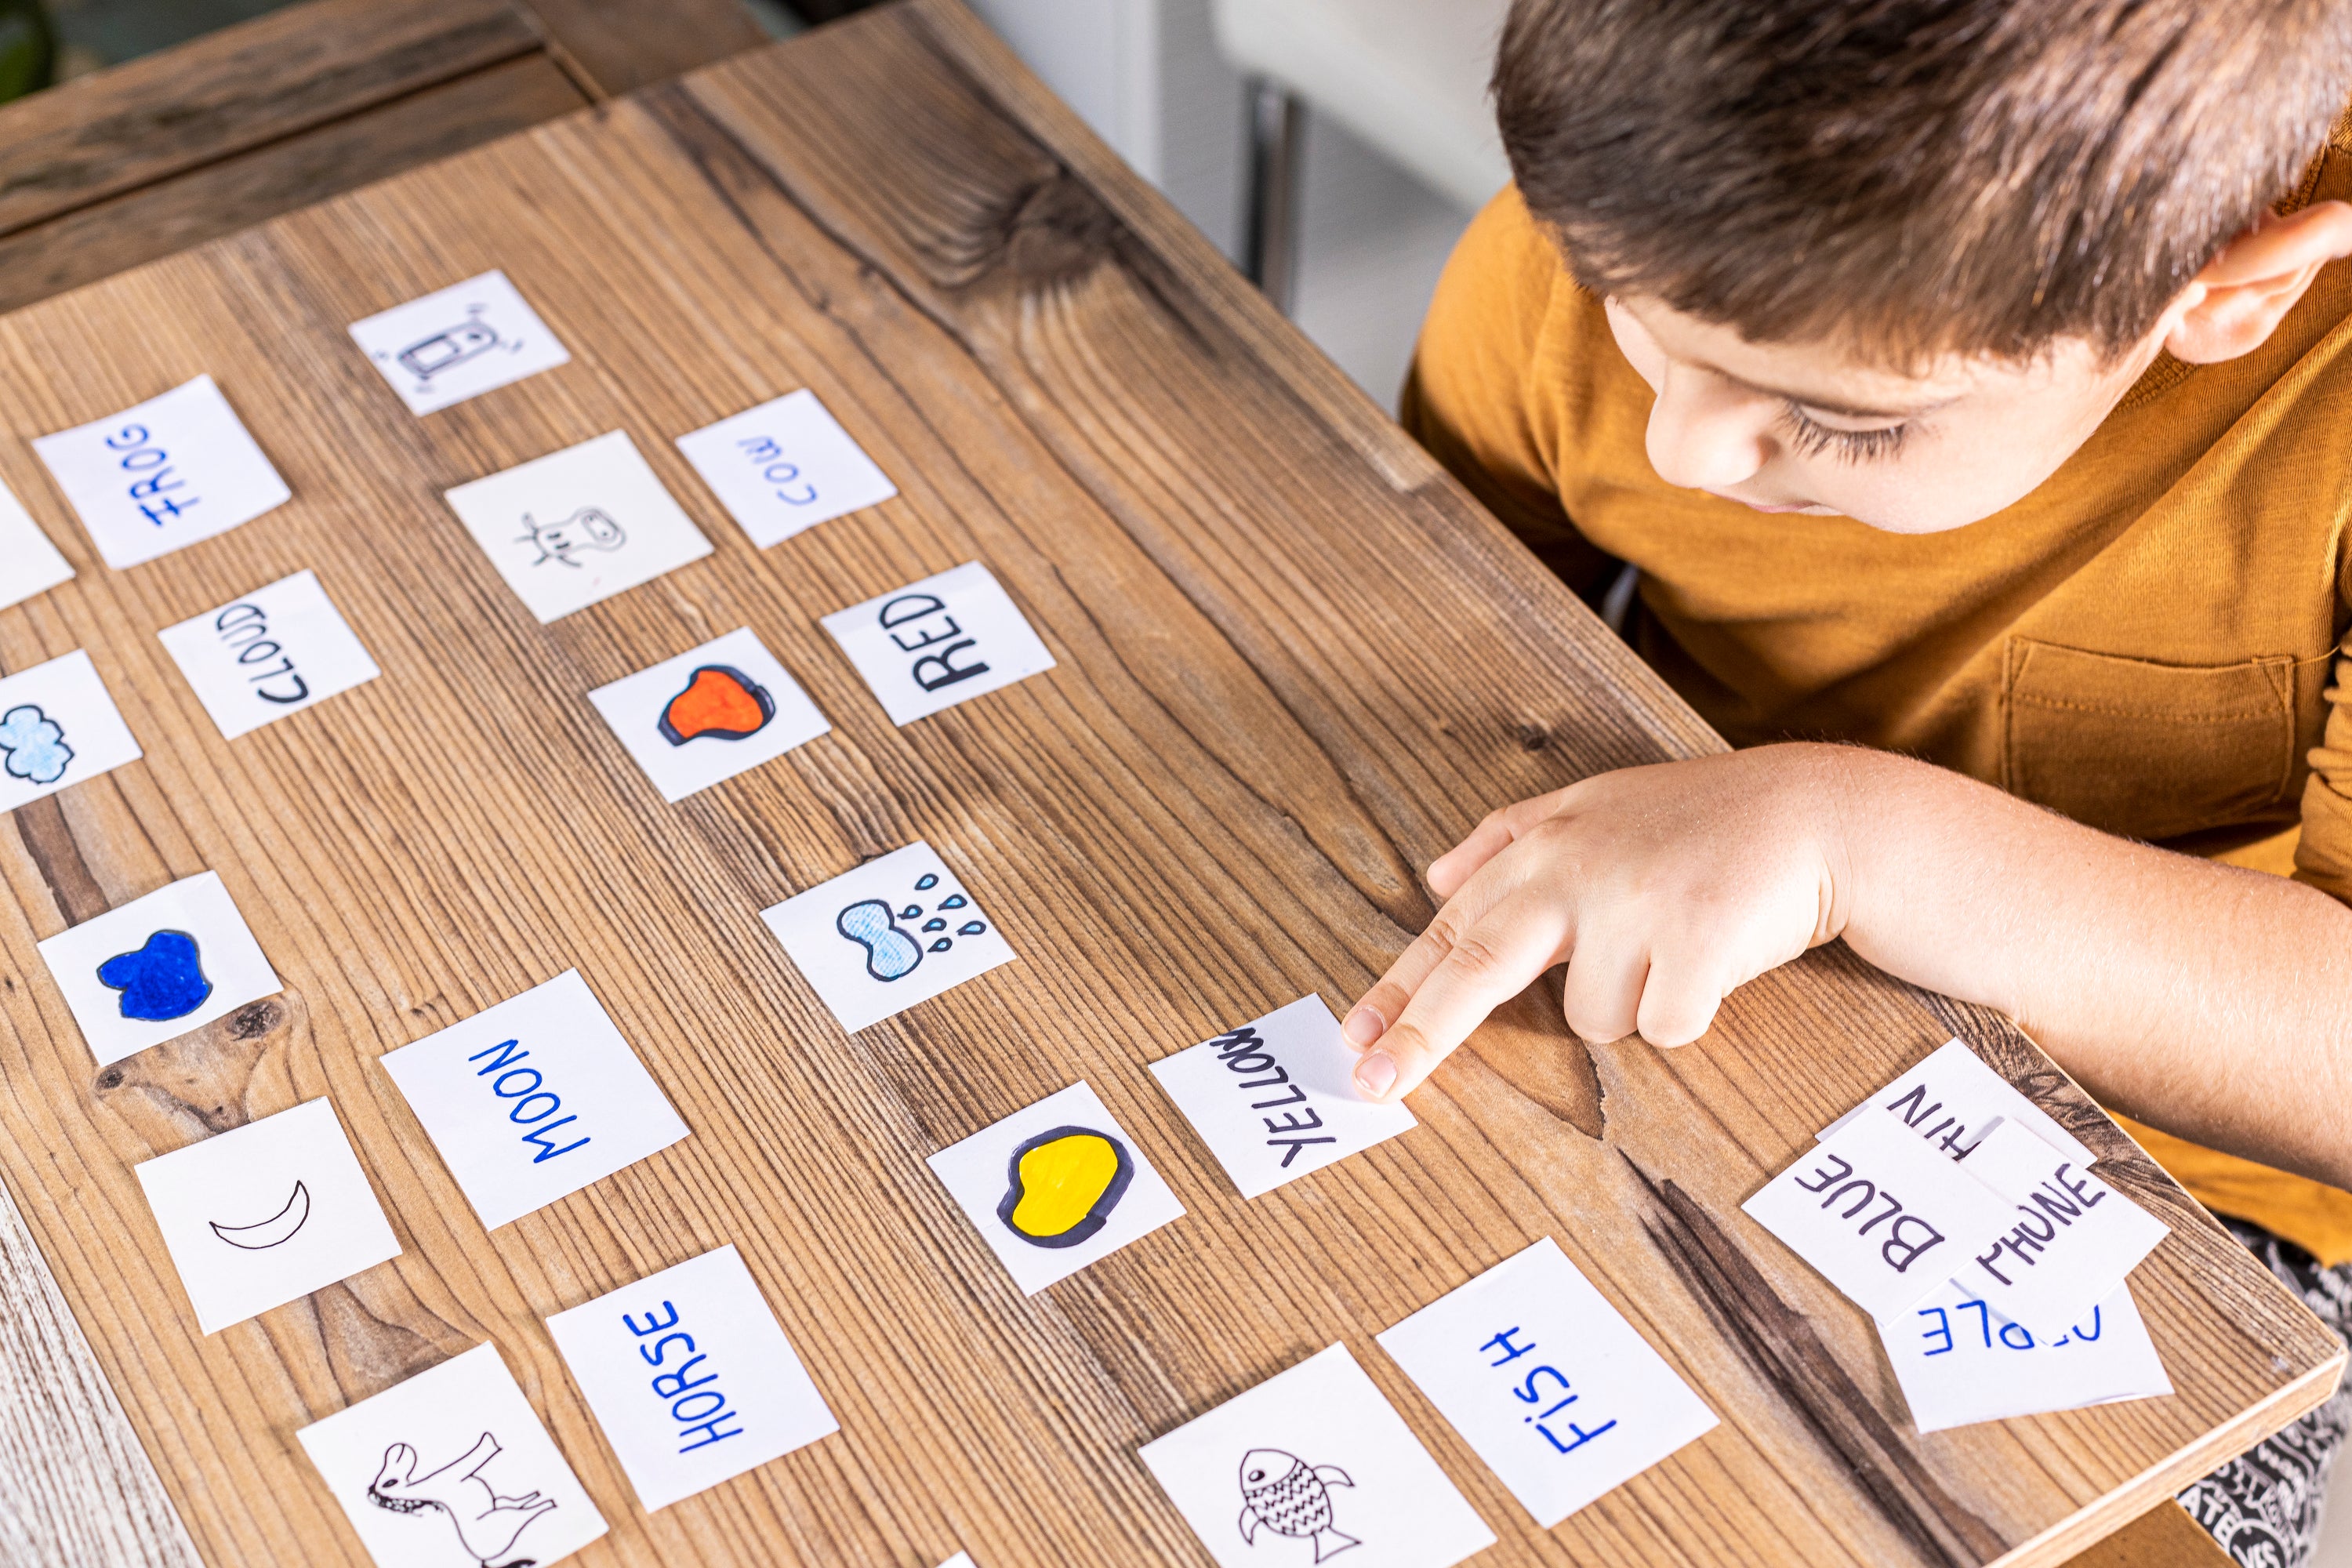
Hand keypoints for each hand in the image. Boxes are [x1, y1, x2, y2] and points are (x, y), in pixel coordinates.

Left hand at [1342, 744, 1859, 1099]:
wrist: (1816, 814)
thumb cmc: (1701, 821)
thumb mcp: (1595, 805)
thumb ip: (1507, 838)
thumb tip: (1432, 879)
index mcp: (1543, 845)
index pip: (1453, 926)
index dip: (1399, 987)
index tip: (1352, 1038)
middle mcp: (1576, 869)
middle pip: (1478, 966)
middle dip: (1422, 1033)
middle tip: (1374, 1086)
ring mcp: (1635, 903)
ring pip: (1594, 1019)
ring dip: (1634, 1001)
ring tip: (1675, 943)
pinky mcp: (1693, 938)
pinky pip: (1663, 1028)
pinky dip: (1688, 1011)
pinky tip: (1714, 958)